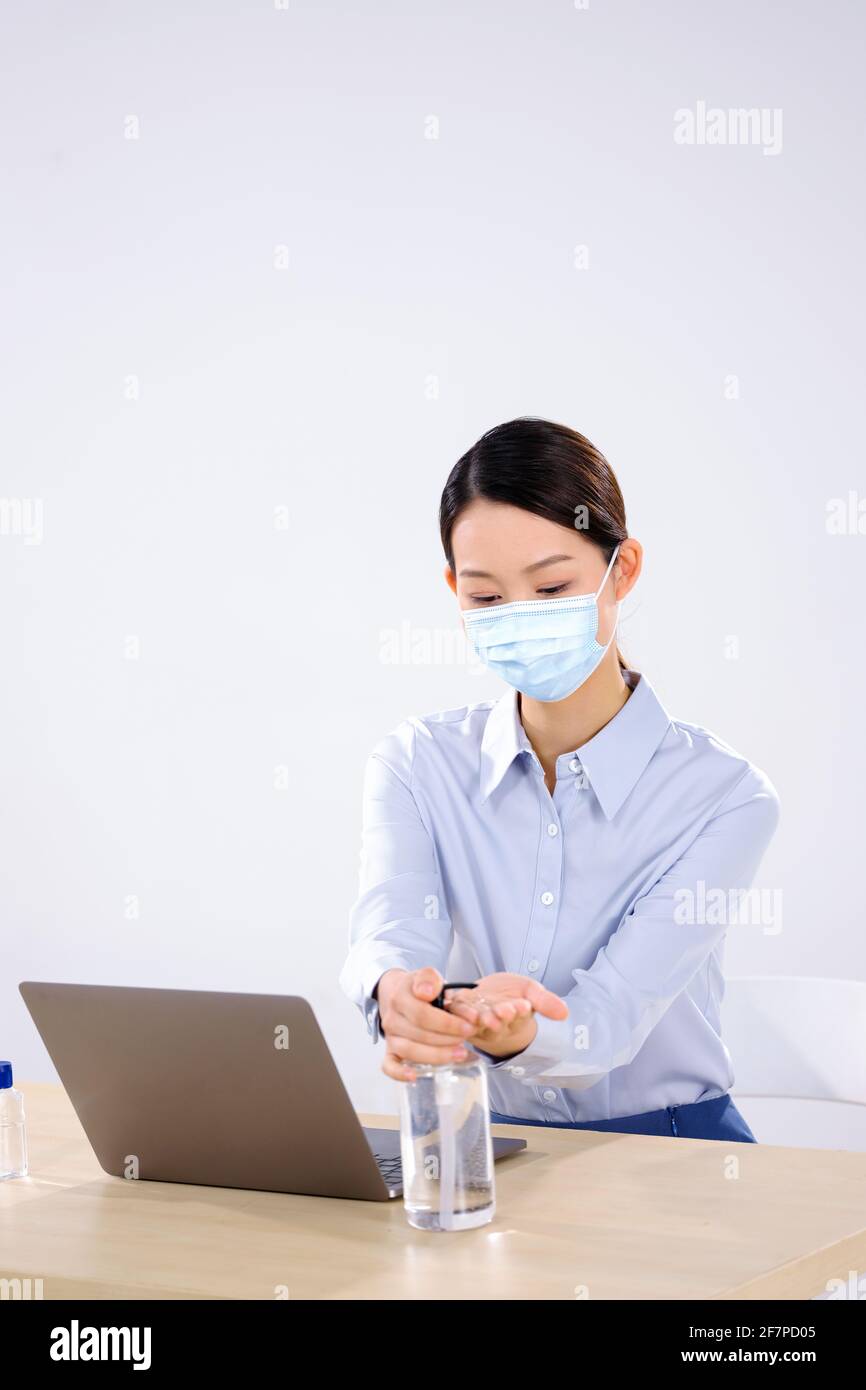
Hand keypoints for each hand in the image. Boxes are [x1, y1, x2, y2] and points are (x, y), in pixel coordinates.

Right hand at [376, 966, 475, 1081]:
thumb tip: (428, 991)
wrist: (398, 995)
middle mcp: (392, 1019)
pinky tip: (414, 1077)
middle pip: (420, 1034)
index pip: (423, 1014)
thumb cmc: (419, 989)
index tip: (468, 1026)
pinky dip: (399, 1074)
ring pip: (410, 1051)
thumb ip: (429, 978)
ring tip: (460, 1053)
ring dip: (437, 1055)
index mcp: (400, 998)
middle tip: (468, 1038)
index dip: (447, 1023)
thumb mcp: (427, 976)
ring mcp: (390, 1036)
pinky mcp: (390, 1051)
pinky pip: (389, 1065)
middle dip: (448, 1039)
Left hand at [443, 972, 568, 1059]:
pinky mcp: (460, 1014)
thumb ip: (546, 1001)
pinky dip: (459, 1013)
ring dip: (480, 1019)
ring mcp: (477, 1021)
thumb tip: (565, 1013)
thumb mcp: (531, 992)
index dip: (520, 1012)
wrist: (487, 995)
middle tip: (503, 1011)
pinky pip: (458, 1016)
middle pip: (499, 1023)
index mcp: (516, 1019)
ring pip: (478, 1023)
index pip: (520, 1017)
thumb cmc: (511, 995)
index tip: (523, 1006)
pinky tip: (461, 1007)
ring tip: (482, 1015)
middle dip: (501, 1017)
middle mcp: (496, 1024)